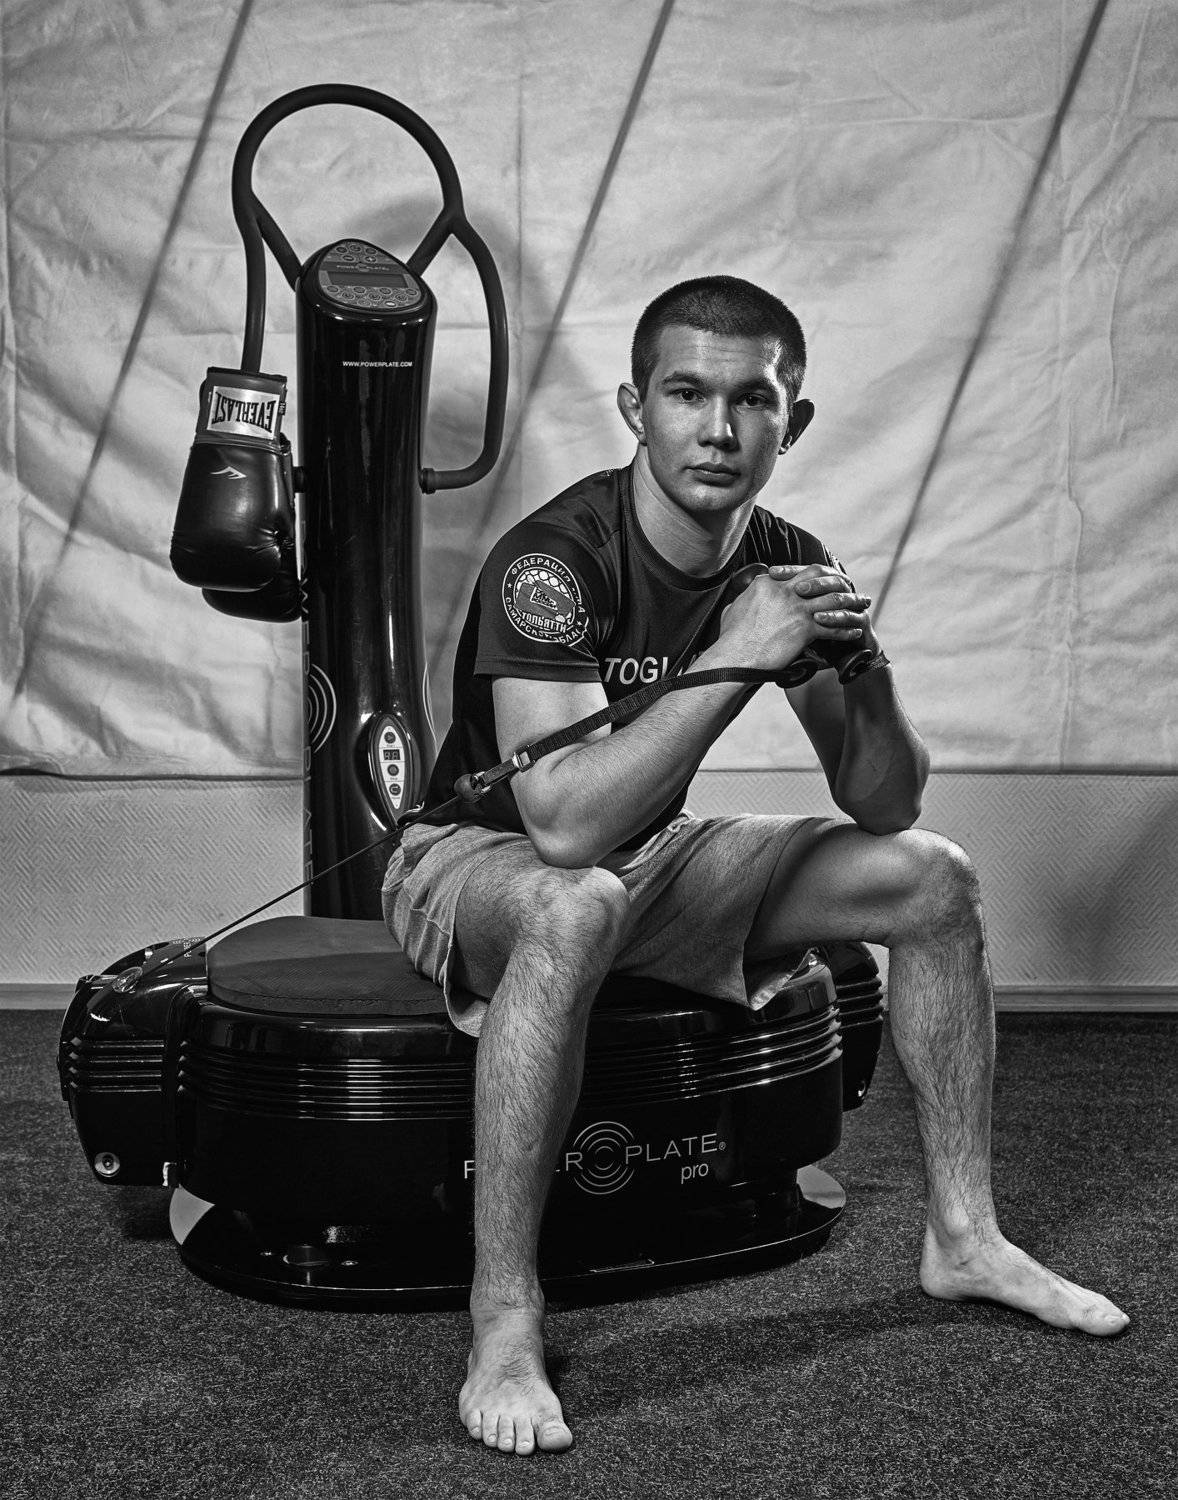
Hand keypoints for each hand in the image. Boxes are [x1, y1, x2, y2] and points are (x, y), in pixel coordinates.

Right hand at [717, 562, 873, 671]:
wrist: (734, 657)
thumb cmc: (730, 639)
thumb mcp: (733, 608)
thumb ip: (744, 598)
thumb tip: (743, 595)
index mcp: (768, 583)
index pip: (797, 572)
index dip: (814, 576)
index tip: (824, 581)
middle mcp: (785, 591)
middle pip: (820, 576)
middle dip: (838, 580)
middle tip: (849, 585)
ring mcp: (796, 608)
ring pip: (832, 599)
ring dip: (850, 603)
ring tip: (861, 606)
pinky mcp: (804, 629)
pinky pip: (833, 627)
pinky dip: (845, 629)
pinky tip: (853, 632)